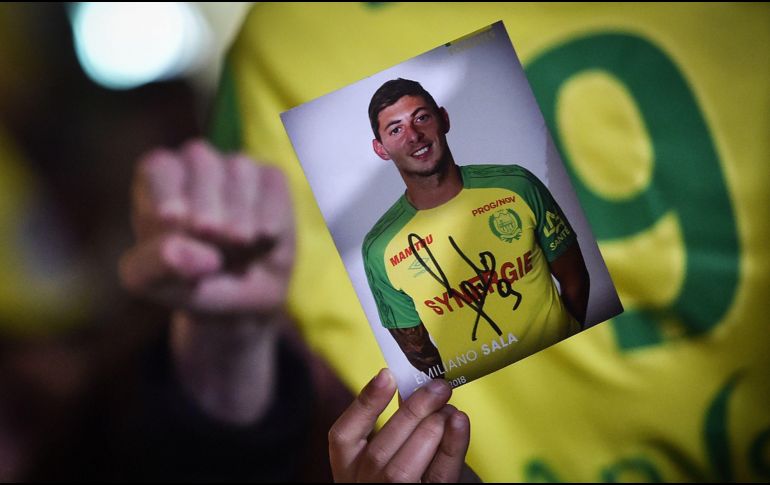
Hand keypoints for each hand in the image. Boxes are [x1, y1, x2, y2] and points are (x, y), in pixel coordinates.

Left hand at [119, 139, 293, 315]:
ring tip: (236, 249)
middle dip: (206, 208)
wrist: (240, 297)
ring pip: (238, 171)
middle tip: (212, 240)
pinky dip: (268, 217)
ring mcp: (236, 168)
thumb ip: (158, 266)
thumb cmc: (187, 281)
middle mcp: (195, 165)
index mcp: (157, 179)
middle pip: (200, 161)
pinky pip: (272, 185)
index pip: (161, 167)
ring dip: (239, 218)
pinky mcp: (271, 179)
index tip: (175, 221)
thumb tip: (180, 251)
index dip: (168, 191)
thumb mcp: (157, 283)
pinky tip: (263, 240)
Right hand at [329, 369, 470, 481]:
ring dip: (430, 431)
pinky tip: (459, 422)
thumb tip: (415, 389)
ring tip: (449, 409)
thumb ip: (398, 426)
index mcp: (348, 467)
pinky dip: (452, 448)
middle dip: (412, 412)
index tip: (387, 375)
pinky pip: (439, 478)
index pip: (343, 436)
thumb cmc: (408, 471)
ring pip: (402, 469)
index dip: (364, 404)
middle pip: (379, 451)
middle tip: (438, 387)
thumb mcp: (390, 451)